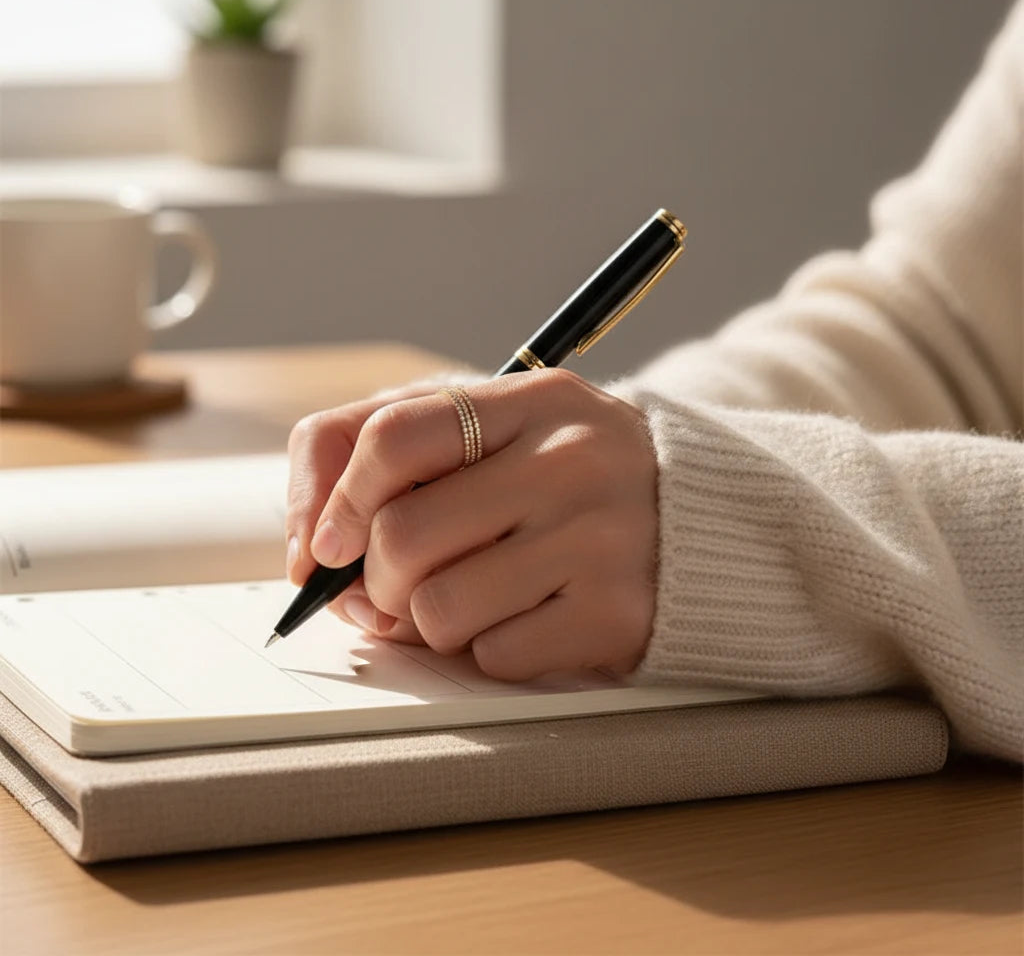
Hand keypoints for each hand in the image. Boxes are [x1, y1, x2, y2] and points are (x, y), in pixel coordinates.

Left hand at [286, 369, 658, 679]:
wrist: (707, 522)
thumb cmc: (572, 479)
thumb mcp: (505, 430)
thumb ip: (400, 454)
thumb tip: (312, 551)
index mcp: (531, 401)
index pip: (394, 435)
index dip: (336, 498)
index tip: (326, 546)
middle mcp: (569, 461)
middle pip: (401, 536)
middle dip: (376, 580)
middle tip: (396, 586)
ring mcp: (597, 538)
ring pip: (439, 610)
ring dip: (433, 621)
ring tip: (477, 597)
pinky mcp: (616, 614)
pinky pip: (495, 656)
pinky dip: (493, 649)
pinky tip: (532, 617)